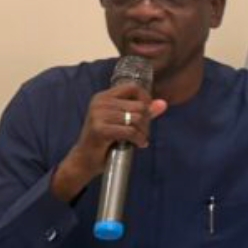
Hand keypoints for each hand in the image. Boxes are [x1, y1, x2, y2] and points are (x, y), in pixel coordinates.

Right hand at [51, 85, 167, 201]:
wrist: (84, 160)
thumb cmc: (105, 141)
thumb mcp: (124, 122)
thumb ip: (143, 111)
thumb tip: (163, 104)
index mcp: (104, 97)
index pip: (133, 87)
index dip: (145, 99)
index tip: (146, 114)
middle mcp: (100, 102)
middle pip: (139, 105)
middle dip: (146, 121)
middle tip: (142, 133)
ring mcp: (98, 115)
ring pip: (137, 118)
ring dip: (143, 132)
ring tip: (140, 139)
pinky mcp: (100, 129)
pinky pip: (131, 131)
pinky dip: (139, 139)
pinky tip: (139, 144)